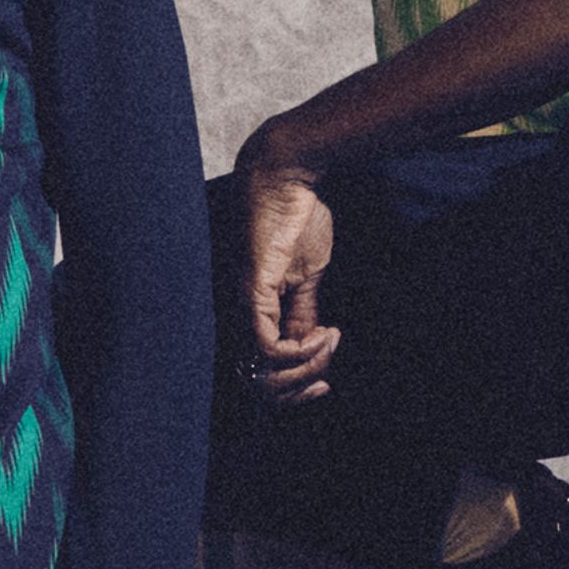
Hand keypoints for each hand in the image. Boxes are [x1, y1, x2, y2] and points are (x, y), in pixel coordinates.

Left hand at [237, 143, 339, 404]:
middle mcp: (242, 315)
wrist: (289, 178)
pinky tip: (320, 336)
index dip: (293, 389)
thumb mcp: (309, 275)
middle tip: (325, 378)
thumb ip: (304, 311)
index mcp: (255, 313)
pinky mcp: (253, 291)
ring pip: (261, 372)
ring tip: (326, 346)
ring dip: (302, 371)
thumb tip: (311, 343)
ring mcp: (244, 305)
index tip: (325, 382)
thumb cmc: (297, 220)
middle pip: (258, 384)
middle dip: (297, 390)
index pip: (262, 375)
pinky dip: (296, 352)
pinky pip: (264, 344)